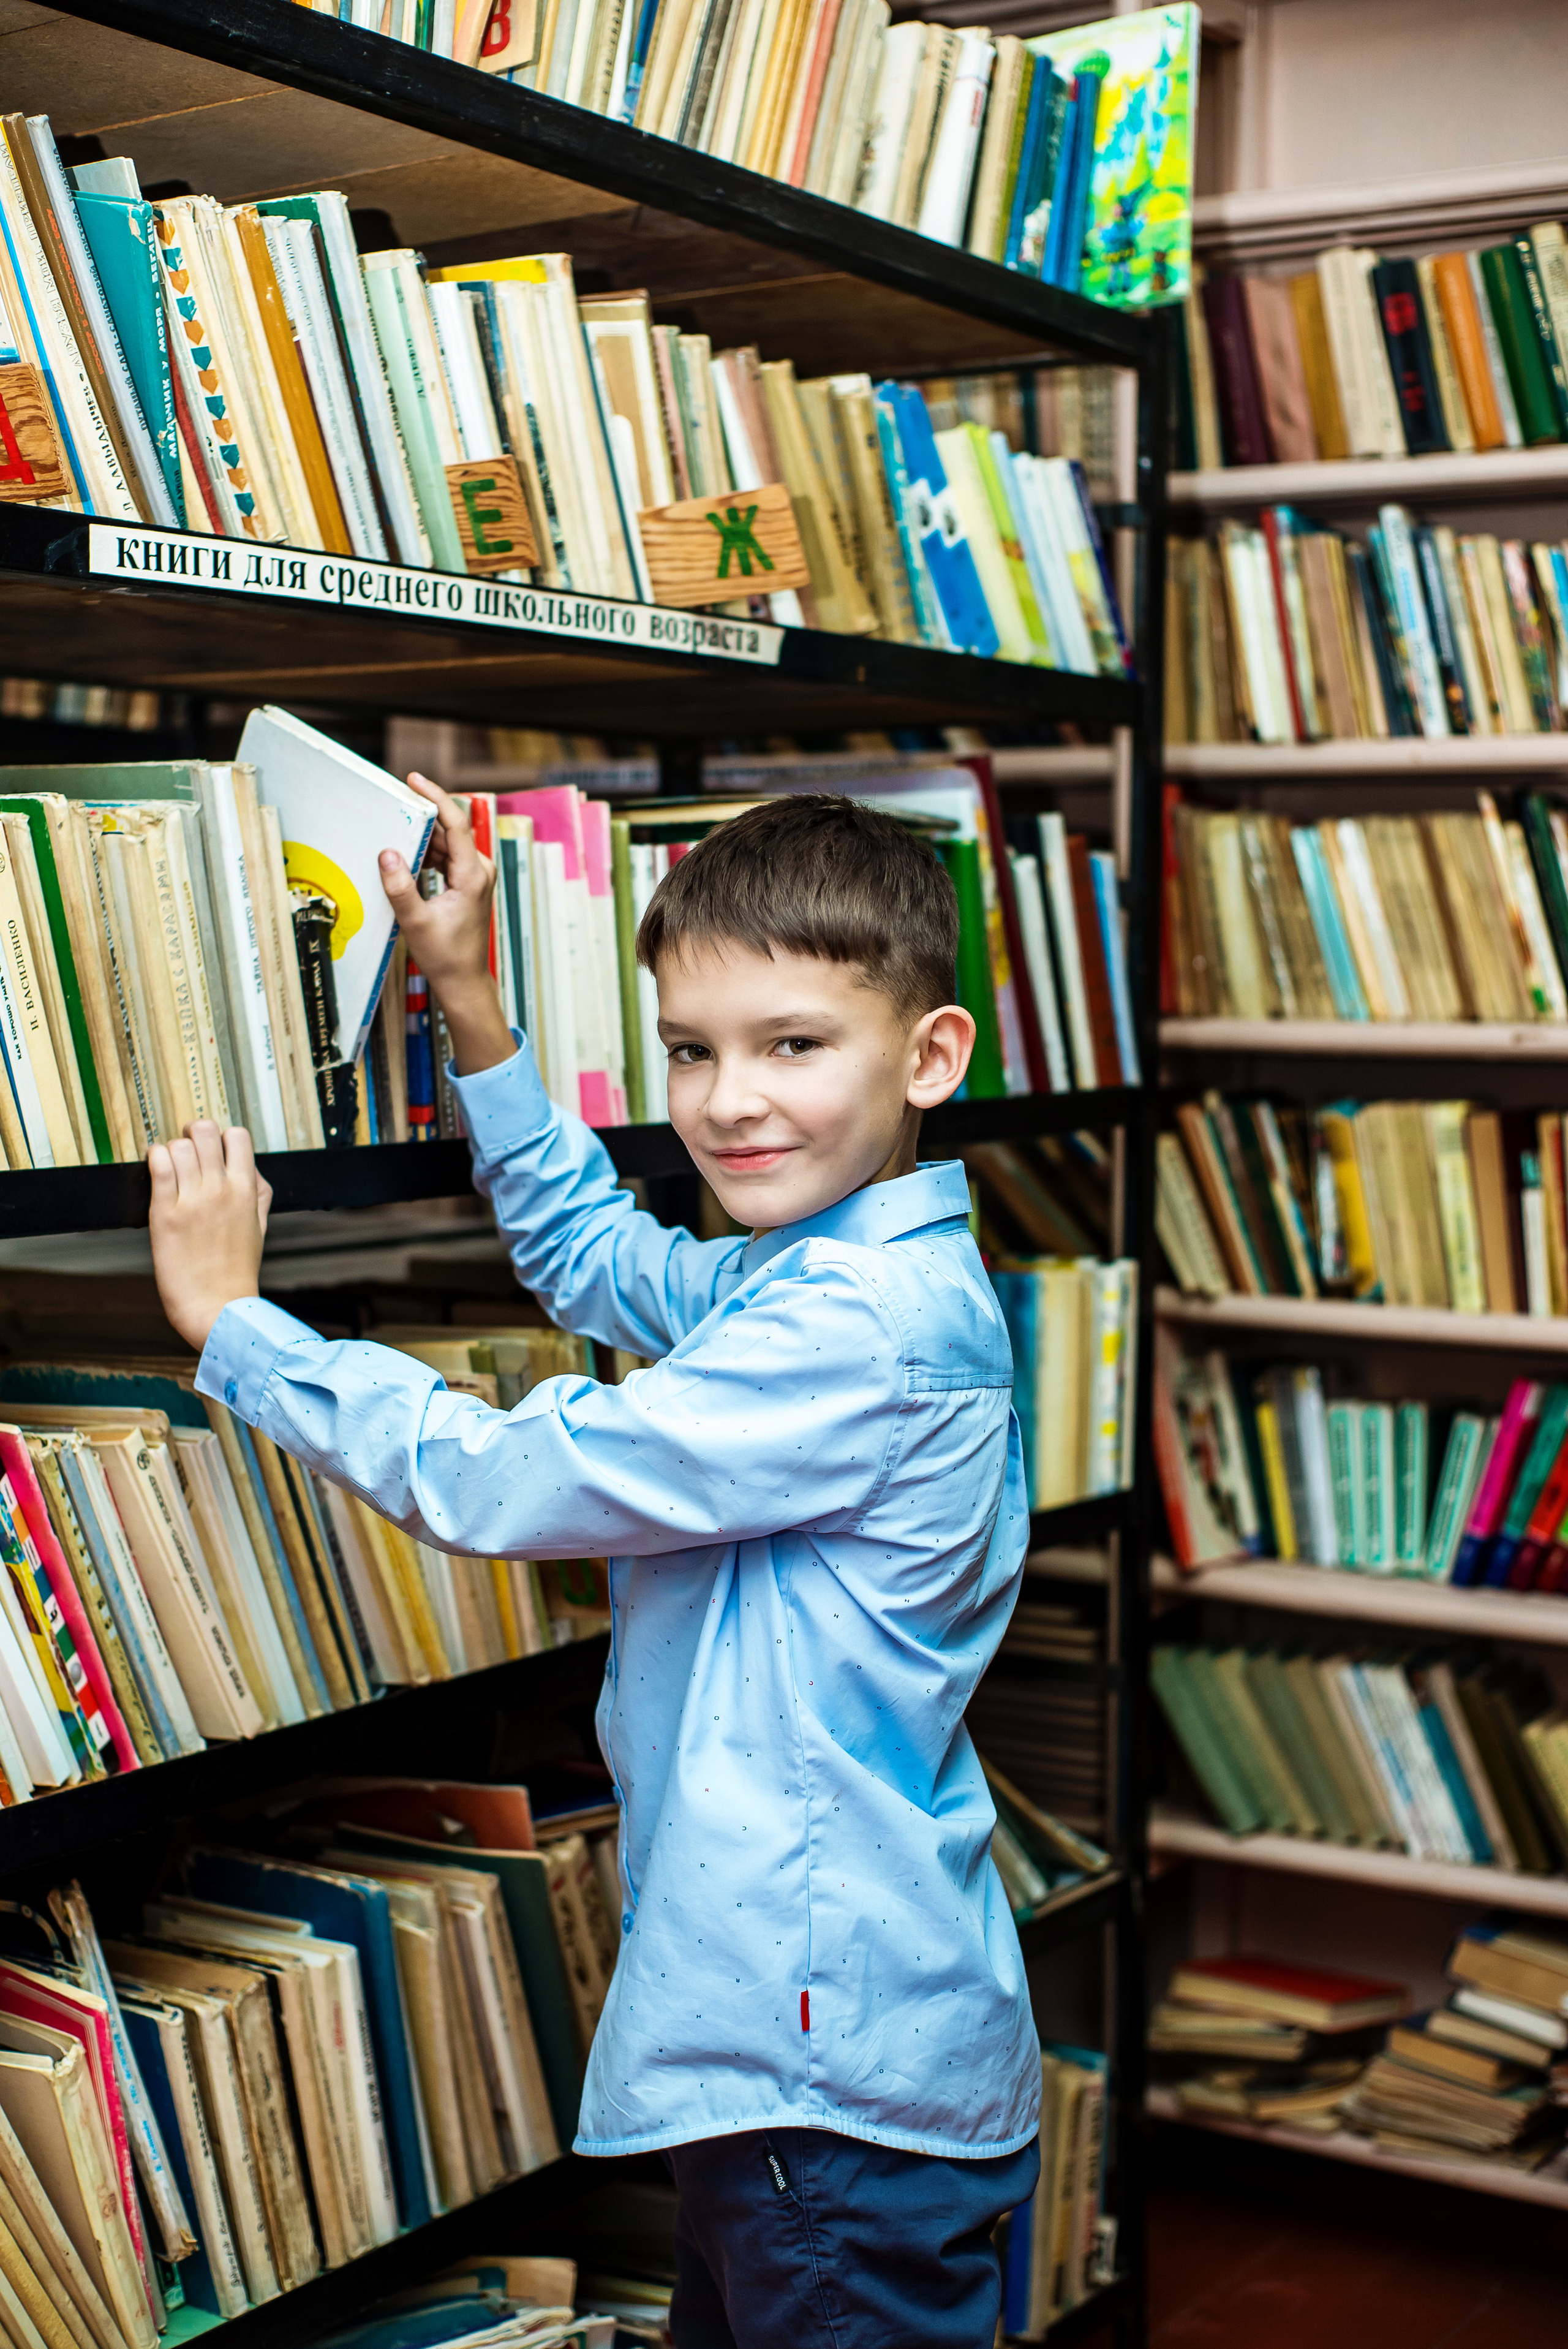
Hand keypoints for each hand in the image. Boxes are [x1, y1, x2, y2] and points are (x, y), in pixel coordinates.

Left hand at [148, 1121, 272, 1351]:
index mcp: (246, 1192)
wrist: (217, 1308)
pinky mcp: (164, 1214)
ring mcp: (192, 1201)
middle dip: (193, 1134)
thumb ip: (258, 1193)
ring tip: (169, 1170)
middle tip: (186, 1152)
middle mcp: (221, 1190)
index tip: (211, 1152)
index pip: (237, 1135)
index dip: (222, 1137)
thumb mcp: (259, 1228)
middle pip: (205, 1130)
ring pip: (178, 1145)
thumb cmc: (237, 1271)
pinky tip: (156, 1172)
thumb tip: (248, 1166)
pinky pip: (157, 1166)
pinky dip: (154, 1159)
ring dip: (171, 1151)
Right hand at [381, 775, 513, 1073]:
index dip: (435, 797)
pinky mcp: (467, 883)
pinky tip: (404, 855)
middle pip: (448, 831)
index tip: (414, 780)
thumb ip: (400, 887)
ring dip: (420, 836)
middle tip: (390, 803)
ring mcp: (474, 876)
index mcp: (472, 875)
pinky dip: (425, 853)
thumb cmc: (444, 956)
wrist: (463, 981)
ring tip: (391, 828)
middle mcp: (478, 871)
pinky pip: (445, 857)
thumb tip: (387, 853)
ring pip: (445, 844)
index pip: (455, 824)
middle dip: (420, 816)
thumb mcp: (415, 922)